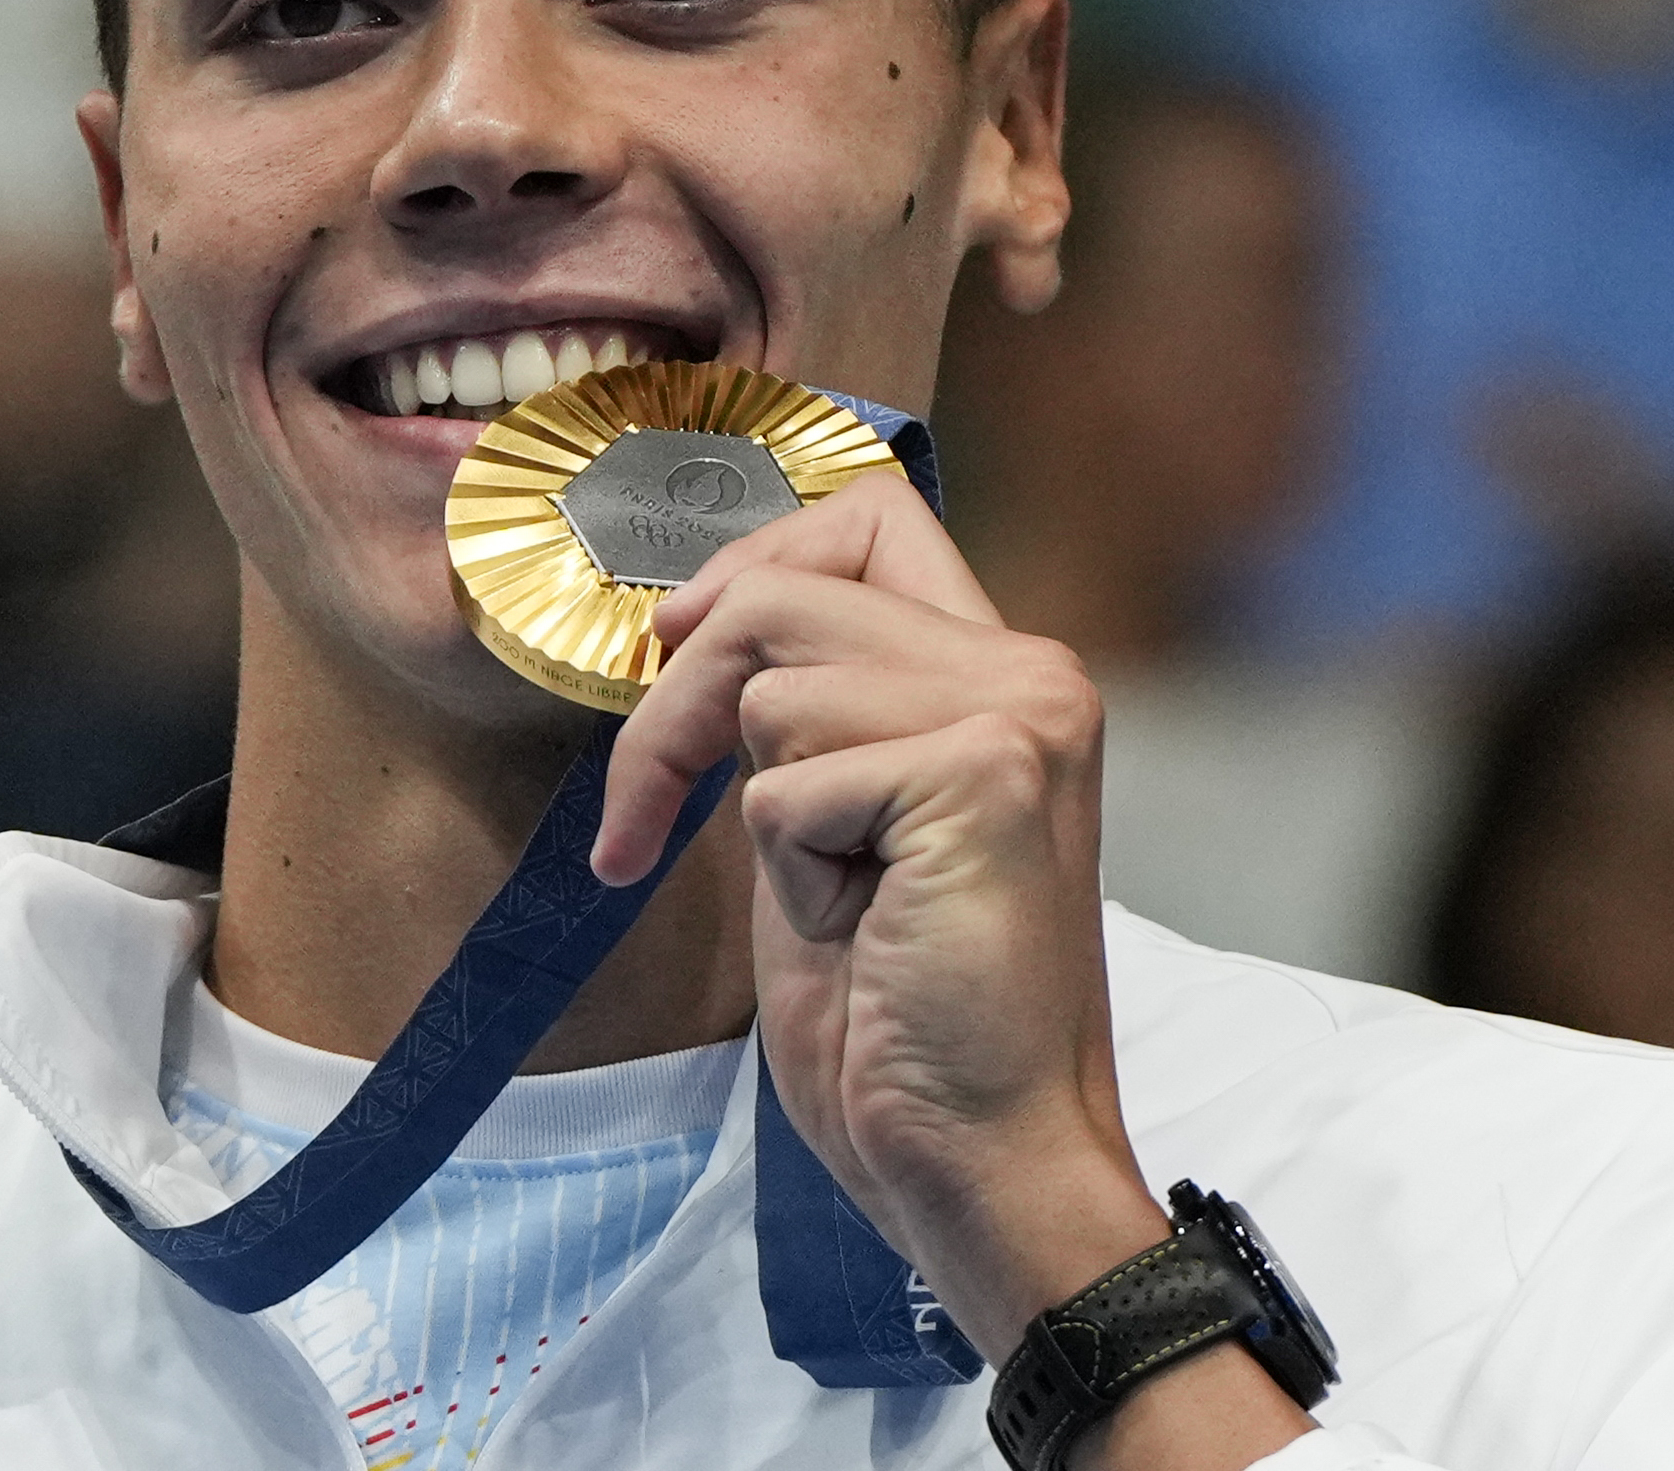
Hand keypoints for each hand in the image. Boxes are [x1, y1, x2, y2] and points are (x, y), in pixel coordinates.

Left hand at [593, 476, 1316, 1465]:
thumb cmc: (905, 1023)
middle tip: (642, 819)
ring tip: (840, 902)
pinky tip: (866, 930)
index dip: (747, 562)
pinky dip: (790, 870)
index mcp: (1005, 676)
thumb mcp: (836, 827)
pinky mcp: (983, 776)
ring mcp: (1017, 716)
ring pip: (769, 682)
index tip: (670, 645)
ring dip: (752, 810)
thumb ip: (802, 714)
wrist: (985, 1158)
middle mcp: (1031, 672)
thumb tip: (690, 617)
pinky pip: (785, 783)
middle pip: (778, 593)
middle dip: (673, 704)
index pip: (868, 515)